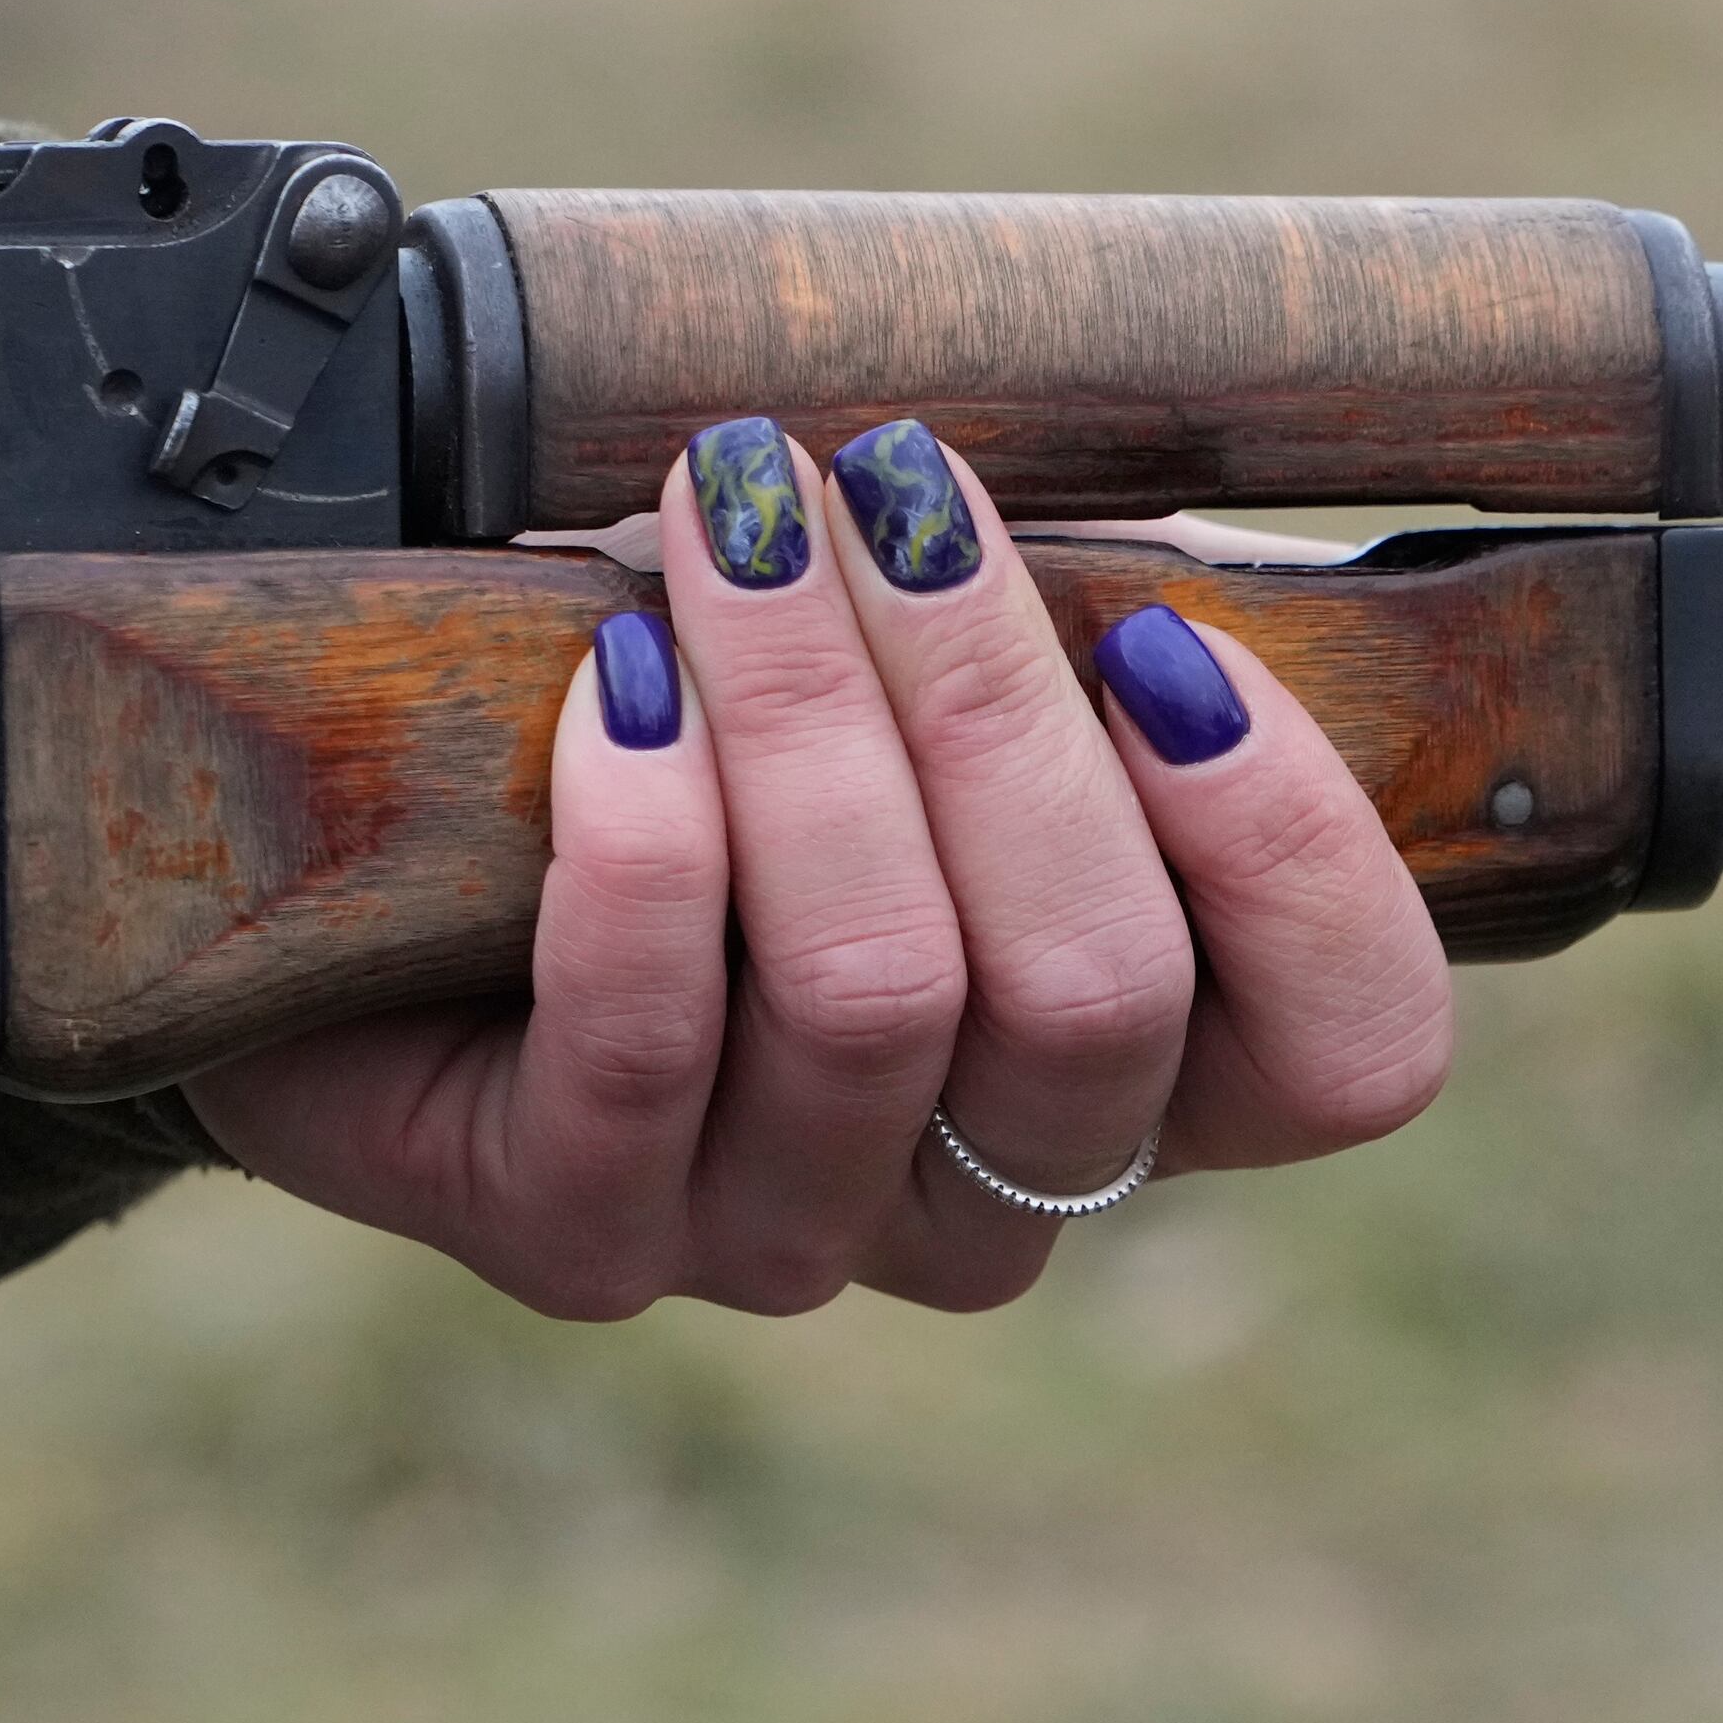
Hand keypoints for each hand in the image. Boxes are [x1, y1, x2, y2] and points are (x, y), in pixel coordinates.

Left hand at [186, 418, 1454, 1317]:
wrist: (374, 832)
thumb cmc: (713, 706)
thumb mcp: (936, 649)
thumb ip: (1077, 615)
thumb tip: (1158, 485)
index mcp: (1151, 1066)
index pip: (1349, 1055)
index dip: (1296, 852)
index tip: (1169, 634)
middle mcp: (1001, 1191)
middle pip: (1096, 994)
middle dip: (993, 701)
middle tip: (890, 485)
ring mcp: (796, 1237)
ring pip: (878, 996)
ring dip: (806, 718)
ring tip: (722, 519)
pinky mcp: (586, 1238)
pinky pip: (647, 1048)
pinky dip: (641, 841)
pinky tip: (613, 684)